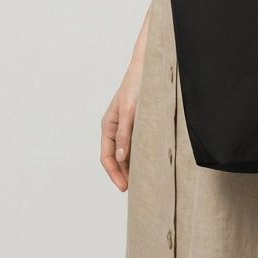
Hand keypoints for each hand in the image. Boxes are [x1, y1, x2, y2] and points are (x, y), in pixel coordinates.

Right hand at [101, 50, 144, 191]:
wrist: (148, 67)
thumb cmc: (136, 85)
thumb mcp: (130, 110)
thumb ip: (125, 134)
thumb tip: (122, 157)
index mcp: (109, 126)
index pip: (107, 157)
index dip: (114, 174)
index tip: (124, 188)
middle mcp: (116, 128)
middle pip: (117, 158)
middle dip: (124, 174)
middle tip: (137, 190)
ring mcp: (127, 126)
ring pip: (127, 152)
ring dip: (132, 166)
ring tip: (144, 180)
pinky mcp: (139, 122)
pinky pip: (136, 144)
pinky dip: (140, 155)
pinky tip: (149, 161)